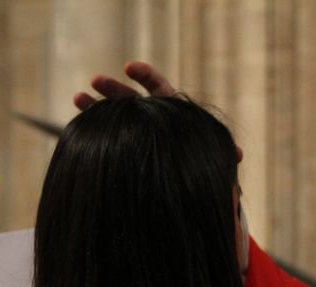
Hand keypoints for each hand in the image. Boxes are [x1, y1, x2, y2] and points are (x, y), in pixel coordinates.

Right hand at [72, 61, 243, 162]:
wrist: (184, 190)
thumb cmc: (201, 169)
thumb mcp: (211, 158)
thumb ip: (222, 153)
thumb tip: (238, 154)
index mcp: (171, 114)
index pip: (159, 88)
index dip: (145, 75)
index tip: (129, 67)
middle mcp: (150, 120)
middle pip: (129, 98)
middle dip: (112, 89)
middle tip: (95, 81)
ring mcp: (132, 133)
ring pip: (112, 116)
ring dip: (95, 106)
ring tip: (78, 99)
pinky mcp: (122, 148)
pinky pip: (105, 136)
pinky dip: (92, 131)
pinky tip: (77, 130)